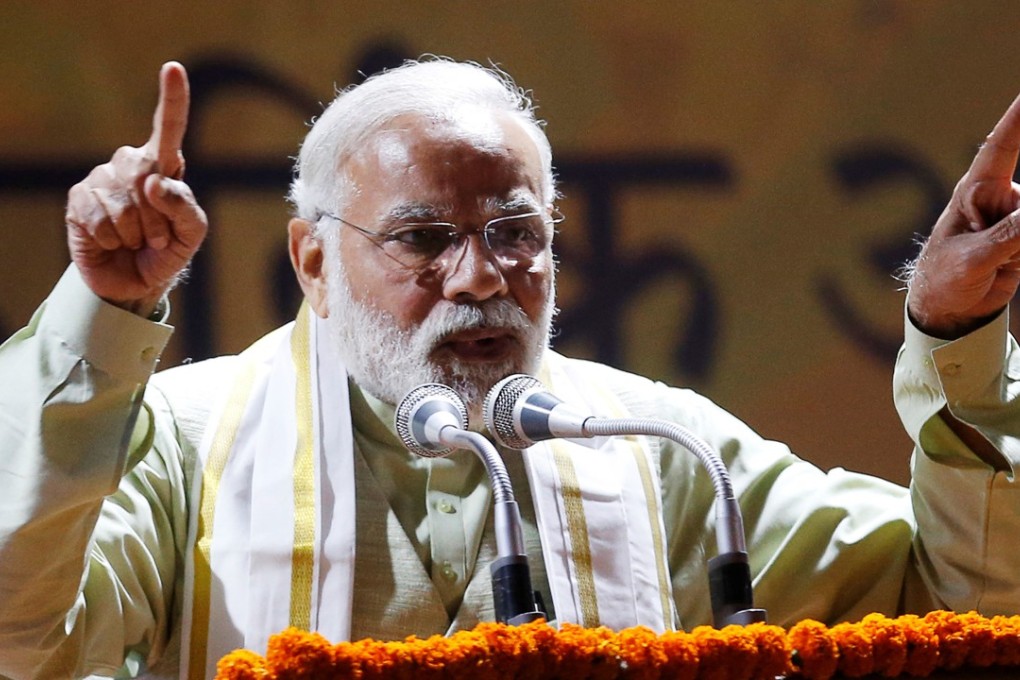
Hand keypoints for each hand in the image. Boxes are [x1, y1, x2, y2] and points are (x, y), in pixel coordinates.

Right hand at [65, 61, 207, 316]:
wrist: (135, 283)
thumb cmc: (168, 252)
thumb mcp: (192, 234)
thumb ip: (186, 207)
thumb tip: (155, 182)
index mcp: (163, 166)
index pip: (168, 128)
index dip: (172, 99)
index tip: (173, 68)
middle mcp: (130, 164)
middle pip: (145, 175)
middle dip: (157, 218)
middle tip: (157, 238)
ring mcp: (101, 179)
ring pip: (123, 201)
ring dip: (135, 232)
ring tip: (135, 241)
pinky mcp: (78, 199)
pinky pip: (99, 218)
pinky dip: (112, 238)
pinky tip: (113, 242)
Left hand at [907, 92, 1019, 338]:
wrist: (947, 310)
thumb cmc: (944, 278)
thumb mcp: (973, 259)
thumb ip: (1010, 235)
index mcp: (974, 194)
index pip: (1000, 148)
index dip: (1018, 118)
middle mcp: (998, 199)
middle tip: (998, 244)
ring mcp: (1016, 217)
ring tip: (999, 261)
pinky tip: (1009, 261)